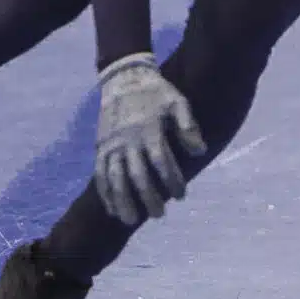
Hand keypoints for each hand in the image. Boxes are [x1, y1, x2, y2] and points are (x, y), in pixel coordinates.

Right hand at [92, 56, 204, 223]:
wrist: (124, 78)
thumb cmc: (156, 92)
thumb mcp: (178, 101)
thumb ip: (188, 126)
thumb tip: (199, 152)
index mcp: (149, 129)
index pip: (161, 162)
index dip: (171, 181)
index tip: (181, 195)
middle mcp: (128, 140)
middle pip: (136, 174)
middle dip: (148, 197)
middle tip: (159, 214)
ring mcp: (111, 144)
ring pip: (114, 177)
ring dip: (122, 200)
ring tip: (130, 220)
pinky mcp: (101, 147)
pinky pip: (100, 173)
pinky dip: (105, 192)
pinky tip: (112, 209)